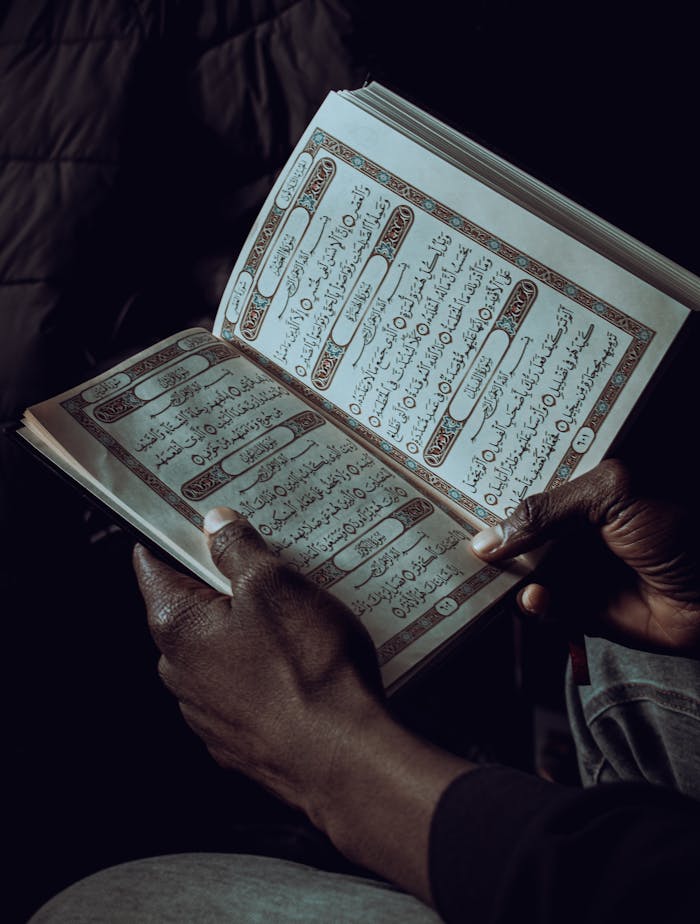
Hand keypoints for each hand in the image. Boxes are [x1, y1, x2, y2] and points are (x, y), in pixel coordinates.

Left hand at [133, 507, 384, 817]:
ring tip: (302, 618)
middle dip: (225, 585)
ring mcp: (209, 712)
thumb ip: (239, 551)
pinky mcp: (240, 738)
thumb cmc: (306, 669)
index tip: (194, 519)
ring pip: (223, 650)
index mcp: (177, 627)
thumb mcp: (275, 586)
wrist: (344, 758)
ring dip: (251, 631)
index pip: (153, 566)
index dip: (173, 536)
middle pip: (193, 608)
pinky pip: (247, 686)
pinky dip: (267, 670)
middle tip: (270, 566)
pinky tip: (306, 664)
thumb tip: (217, 525)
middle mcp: (181, 673)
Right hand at [470, 460, 699, 653]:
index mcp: (585, 484)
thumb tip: (487, 539)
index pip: (530, 476)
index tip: (451, 485)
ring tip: (483, 570)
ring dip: (503, 574)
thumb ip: (545, 509)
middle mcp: (575, 524)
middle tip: (451, 533)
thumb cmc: (680, 527)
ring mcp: (576, 565)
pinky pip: (542, 606)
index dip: (494, 482)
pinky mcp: (581, 607)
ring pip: (521, 569)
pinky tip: (535, 598)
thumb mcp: (612, 493)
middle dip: (489, 533)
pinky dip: (534, 605)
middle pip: (518, 527)